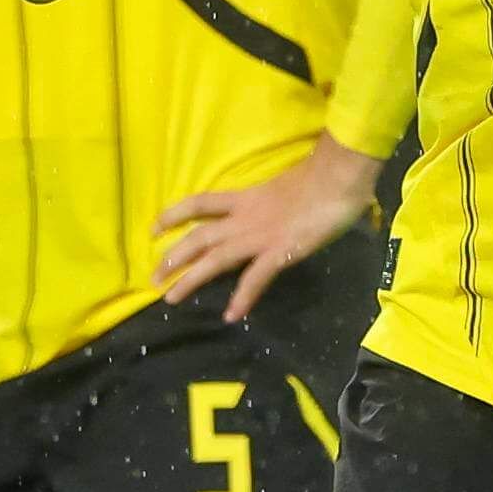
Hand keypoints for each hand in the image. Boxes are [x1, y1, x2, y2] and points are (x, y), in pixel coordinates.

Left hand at [152, 134, 381, 322]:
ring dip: (192, 279)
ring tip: (172, 299)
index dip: (174, 215)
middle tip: (153, 278)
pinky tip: (232, 315)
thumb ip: (278, 201)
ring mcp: (261, 236)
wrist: (339, 177)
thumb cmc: (322, 176)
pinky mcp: (280, 252)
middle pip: (199, 237)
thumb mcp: (289, 186)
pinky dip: (242, 297)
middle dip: (173, 257)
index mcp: (247, 198)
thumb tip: (281, 209)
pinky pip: (255, 277)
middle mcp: (245, 218)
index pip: (201, 204)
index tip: (154, 229)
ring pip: (215, 258)